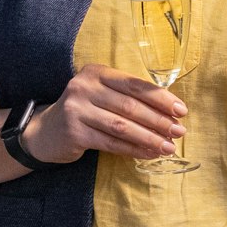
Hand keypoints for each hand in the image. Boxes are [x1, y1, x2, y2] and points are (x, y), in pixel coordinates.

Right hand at [24, 64, 185, 163]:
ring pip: (122, 126)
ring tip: (168, 147)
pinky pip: (110, 143)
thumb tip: (170, 114)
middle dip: (158, 120)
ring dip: (149, 138)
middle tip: (179, 131)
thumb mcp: (102, 95)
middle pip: (130, 105)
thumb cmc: (84, 112)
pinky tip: (148, 154)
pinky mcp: (74, 132)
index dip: (160, 98)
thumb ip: (128, 98)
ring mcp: (77, 109)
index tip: (181, 110)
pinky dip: (133, 149)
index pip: (134, 84)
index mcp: (97, 72)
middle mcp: (84, 87)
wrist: (46, 132)